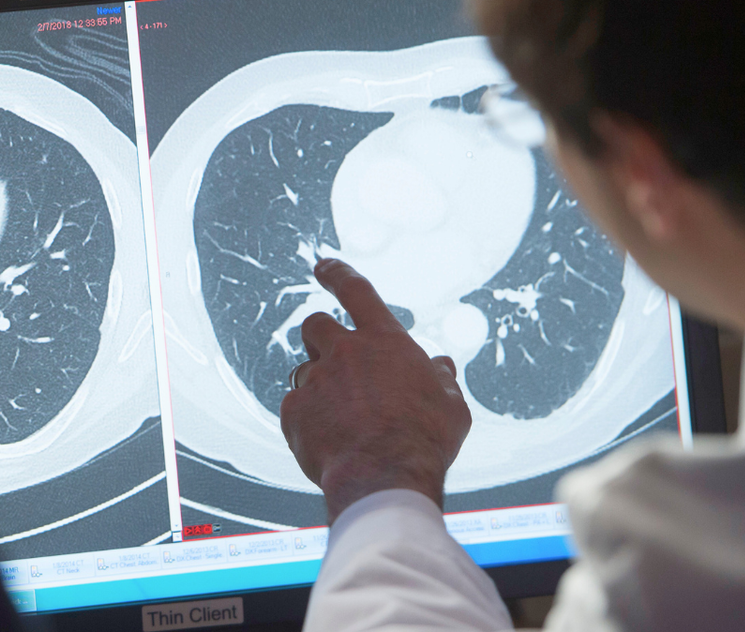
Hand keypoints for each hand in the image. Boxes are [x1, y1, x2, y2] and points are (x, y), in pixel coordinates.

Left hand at [280, 259, 471, 523]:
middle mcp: (345, 352)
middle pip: (316, 325)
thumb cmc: (424, 441)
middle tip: (333, 361)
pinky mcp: (293, 411)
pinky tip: (328, 443)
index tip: (324, 266)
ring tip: (341, 419)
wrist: (384, 478)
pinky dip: (307, 421)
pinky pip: (294, 408)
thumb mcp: (451, 406)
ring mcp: (315, 380)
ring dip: (318, 386)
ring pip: (303, 370)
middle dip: (320, 337)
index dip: (338, 274)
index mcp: (384, 341)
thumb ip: (442, 380)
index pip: (356, 291)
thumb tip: (441, 367)